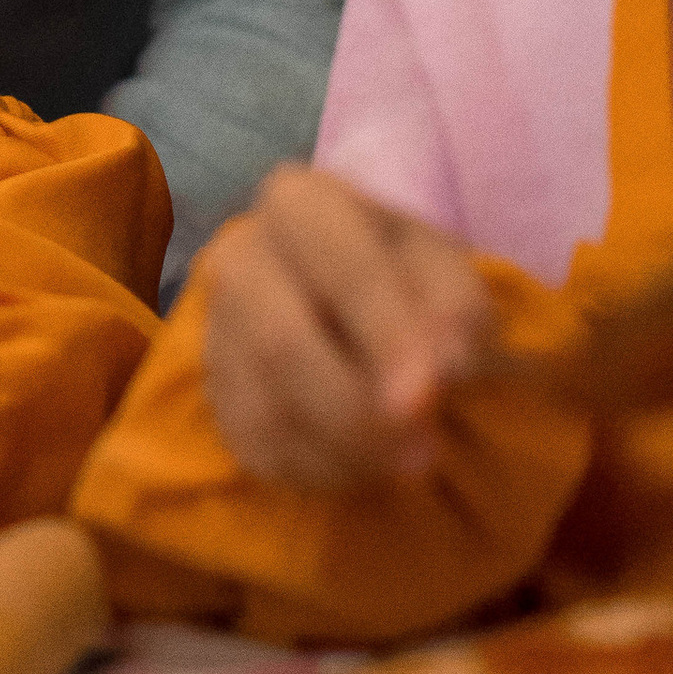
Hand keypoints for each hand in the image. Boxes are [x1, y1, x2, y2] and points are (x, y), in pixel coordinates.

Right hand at [200, 163, 495, 488]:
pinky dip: (323, 470)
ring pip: (267, 408)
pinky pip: (258, 448)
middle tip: (426, 455)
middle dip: (355, 409)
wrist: (357, 313)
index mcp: (299, 203)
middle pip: (280, 344)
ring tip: (412, 462)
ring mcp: (217, 328)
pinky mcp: (217, 394)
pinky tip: (369, 464)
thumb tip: (444, 364)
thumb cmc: (411, 283)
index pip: (340, 266)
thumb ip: (455, 309)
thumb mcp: (447, 273)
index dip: (385, 331)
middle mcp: (239, 256)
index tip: (430, 392)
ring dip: (348, 450)